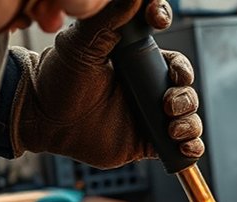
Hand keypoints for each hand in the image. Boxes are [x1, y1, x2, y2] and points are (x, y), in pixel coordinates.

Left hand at [9, 0, 203, 167]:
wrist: (45, 120)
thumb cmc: (59, 78)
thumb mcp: (81, 43)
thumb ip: (107, 19)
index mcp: (136, 58)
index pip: (165, 43)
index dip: (169, 36)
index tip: (157, 23)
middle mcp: (147, 84)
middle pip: (184, 80)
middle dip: (184, 87)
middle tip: (166, 99)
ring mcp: (150, 113)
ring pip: (188, 112)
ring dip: (189, 118)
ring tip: (170, 125)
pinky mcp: (149, 141)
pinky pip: (182, 145)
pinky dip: (192, 146)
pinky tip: (183, 147)